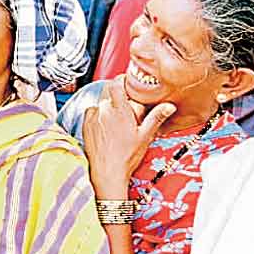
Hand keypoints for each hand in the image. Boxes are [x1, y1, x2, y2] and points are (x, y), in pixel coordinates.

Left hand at [81, 77, 175, 198]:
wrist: (106, 173)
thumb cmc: (126, 157)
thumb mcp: (145, 136)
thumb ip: (156, 117)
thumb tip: (169, 106)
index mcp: (119, 110)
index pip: (116, 83)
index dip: (121, 80)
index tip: (127, 84)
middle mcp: (103, 111)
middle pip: (108, 91)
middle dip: (117, 94)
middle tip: (127, 106)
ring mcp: (92, 117)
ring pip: (100, 102)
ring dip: (108, 106)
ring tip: (117, 120)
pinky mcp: (85, 125)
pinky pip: (91, 112)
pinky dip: (98, 115)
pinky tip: (106, 127)